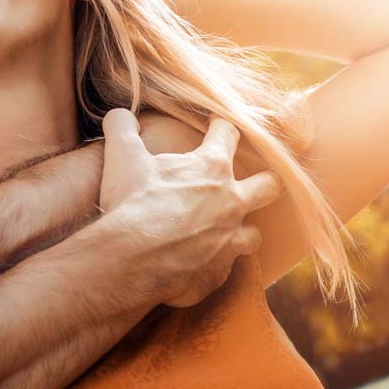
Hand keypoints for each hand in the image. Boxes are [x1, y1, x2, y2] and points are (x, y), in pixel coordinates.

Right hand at [98, 109, 280, 307]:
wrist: (131, 260)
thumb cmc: (132, 203)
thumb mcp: (122, 155)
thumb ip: (122, 127)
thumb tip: (119, 115)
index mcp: (211, 169)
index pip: (228, 135)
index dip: (222, 126)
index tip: (217, 125)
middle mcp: (230, 203)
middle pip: (269, 186)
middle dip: (266, 181)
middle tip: (255, 180)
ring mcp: (229, 241)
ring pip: (254, 235)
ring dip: (243, 231)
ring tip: (228, 232)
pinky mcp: (218, 273)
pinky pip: (224, 269)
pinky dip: (213, 265)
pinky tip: (198, 264)